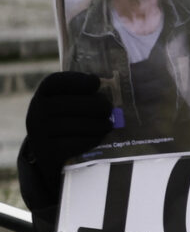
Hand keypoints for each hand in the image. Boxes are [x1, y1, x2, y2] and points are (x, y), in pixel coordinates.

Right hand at [16, 72, 115, 227]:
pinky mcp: (48, 150)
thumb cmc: (63, 120)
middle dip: (97, 106)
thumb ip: (80, 94)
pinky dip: (92, 140)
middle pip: (73, 104)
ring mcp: (40, 131)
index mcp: (42, 95)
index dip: (77, 80)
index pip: (55, 82)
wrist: (45, 152)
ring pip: (78, 125)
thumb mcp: (64, 104)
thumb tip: (110, 86)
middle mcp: (36, 110)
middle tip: (109, 109)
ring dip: (99, 125)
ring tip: (109, 125)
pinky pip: (76, 143)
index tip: (96, 82)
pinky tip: (99, 137)